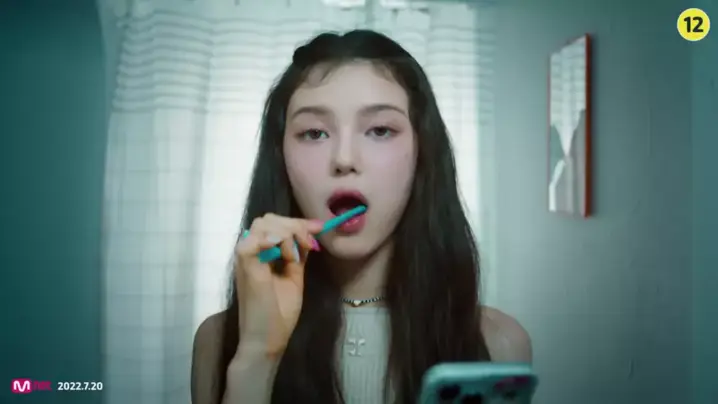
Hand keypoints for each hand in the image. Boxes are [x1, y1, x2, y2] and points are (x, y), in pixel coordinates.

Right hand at [234, 214, 322, 357]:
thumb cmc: (279, 312)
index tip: (319, 227)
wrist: (267, 338)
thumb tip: (310, 232)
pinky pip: (252, 240)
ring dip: (286, 234)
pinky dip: (272, 240)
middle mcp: (251, 252)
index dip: (298, 222)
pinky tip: (286, 254)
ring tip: (295, 256)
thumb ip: (298, 254)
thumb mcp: (294, 276)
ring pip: (263, 224)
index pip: (276, 224)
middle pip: (269, 219)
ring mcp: (246, 257)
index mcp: (262, 254)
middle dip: (294, 225)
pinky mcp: (244, 265)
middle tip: (309, 244)